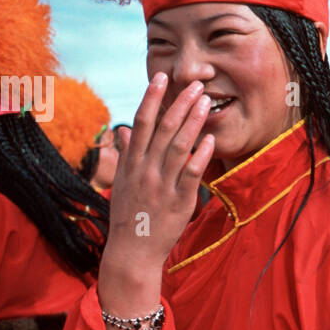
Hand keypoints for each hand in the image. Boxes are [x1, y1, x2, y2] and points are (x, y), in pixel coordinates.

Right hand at [97, 74, 214, 329]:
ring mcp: (161, 186)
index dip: (152, 99)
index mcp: (131, 164)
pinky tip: (210, 139)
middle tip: (195, 84)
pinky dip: (200, 156)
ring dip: (192, 123)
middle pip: (163, 130)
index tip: (161, 77)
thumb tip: (124, 131)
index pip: (141, 123)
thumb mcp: (120, 183)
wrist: (131, 252)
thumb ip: (125, 155)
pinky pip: (190, 175)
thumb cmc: (126, 216)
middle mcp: (144, 171)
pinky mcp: (178, 202)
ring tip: (205, 102)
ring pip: (177, 148)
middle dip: (179, 104)